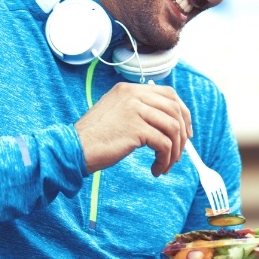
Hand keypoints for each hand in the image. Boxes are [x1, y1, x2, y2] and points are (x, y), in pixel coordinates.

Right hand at [74, 82, 191, 175]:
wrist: (73, 148)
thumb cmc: (94, 138)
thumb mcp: (117, 114)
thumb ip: (139, 112)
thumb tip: (170, 124)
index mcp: (129, 89)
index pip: (169, 94)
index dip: (183, 113)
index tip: (185, 132)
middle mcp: (133, 94)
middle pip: (175, 110)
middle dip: (182, 134)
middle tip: (179, 153)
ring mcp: (134, 109)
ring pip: (173, 128)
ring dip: (174, 151)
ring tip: (166, 165)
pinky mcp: (135, 128)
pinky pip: (164, 144)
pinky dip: (164, 160)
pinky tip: (155, 169)